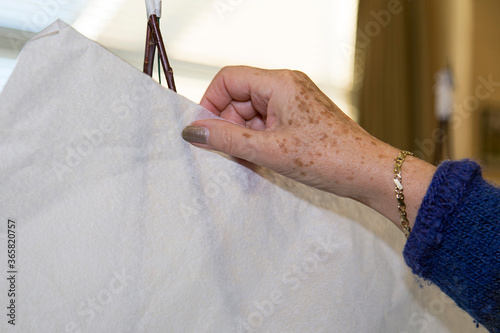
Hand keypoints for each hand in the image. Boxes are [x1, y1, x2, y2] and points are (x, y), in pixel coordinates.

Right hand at [182, 66, 435, 231]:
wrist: (369, 173)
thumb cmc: (329, 157)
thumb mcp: (270, 151)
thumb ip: (228, 139)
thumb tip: (193, 130)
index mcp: (279, 82)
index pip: (229, 78)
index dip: (210, 102)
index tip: (203, 130)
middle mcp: (286, 86)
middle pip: (239, 97)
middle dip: (228, 126)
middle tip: (227, 154)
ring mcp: (293, 103)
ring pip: (251, 114)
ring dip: (242, 137)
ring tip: (248, 163)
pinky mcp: (298, 119)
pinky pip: (266, 125)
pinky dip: (257, 142)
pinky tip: (260, 162)